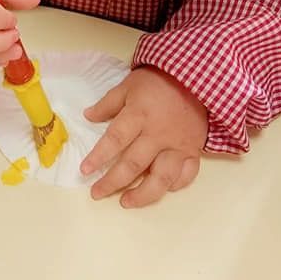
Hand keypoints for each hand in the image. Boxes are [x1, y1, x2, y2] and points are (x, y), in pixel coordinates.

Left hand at [81, 66, 207, 207]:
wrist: (196, 78)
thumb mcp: (128, 85)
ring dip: (142, 194)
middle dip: (112, 182)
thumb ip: (108, 104)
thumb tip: (87, 116)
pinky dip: (174, 186)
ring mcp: (178, 146)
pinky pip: (186, 175)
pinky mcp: (194, 151)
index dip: (98, 157)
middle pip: (133, 164)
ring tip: (125, 202)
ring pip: (161, 178)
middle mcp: (158, 135)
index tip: (85, 170)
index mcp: (139, 115)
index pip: (115, 140)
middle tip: (96, 193)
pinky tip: (160, 189)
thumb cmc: (158, 81)